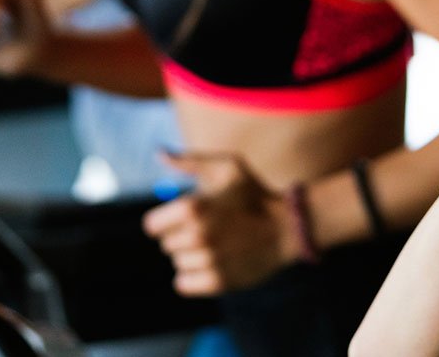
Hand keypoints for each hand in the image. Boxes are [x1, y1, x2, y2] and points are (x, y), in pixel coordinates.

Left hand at [142, 153, 302, 296]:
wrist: (287, 227)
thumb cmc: (253, 194)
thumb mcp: (226, 167)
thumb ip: (189, 162)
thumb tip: (159, 153)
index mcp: (192, 207)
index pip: (151, 225)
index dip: (165, 220)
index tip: (183, 218)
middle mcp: (197, 235)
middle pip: (166, 244)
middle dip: (181, 236)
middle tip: (208, 229)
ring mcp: (207, 261)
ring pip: (177, 263)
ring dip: (190, 256)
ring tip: (215, 245)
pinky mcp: (217, 282)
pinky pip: (184, 284)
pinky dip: (193, 276)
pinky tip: (212, 263)